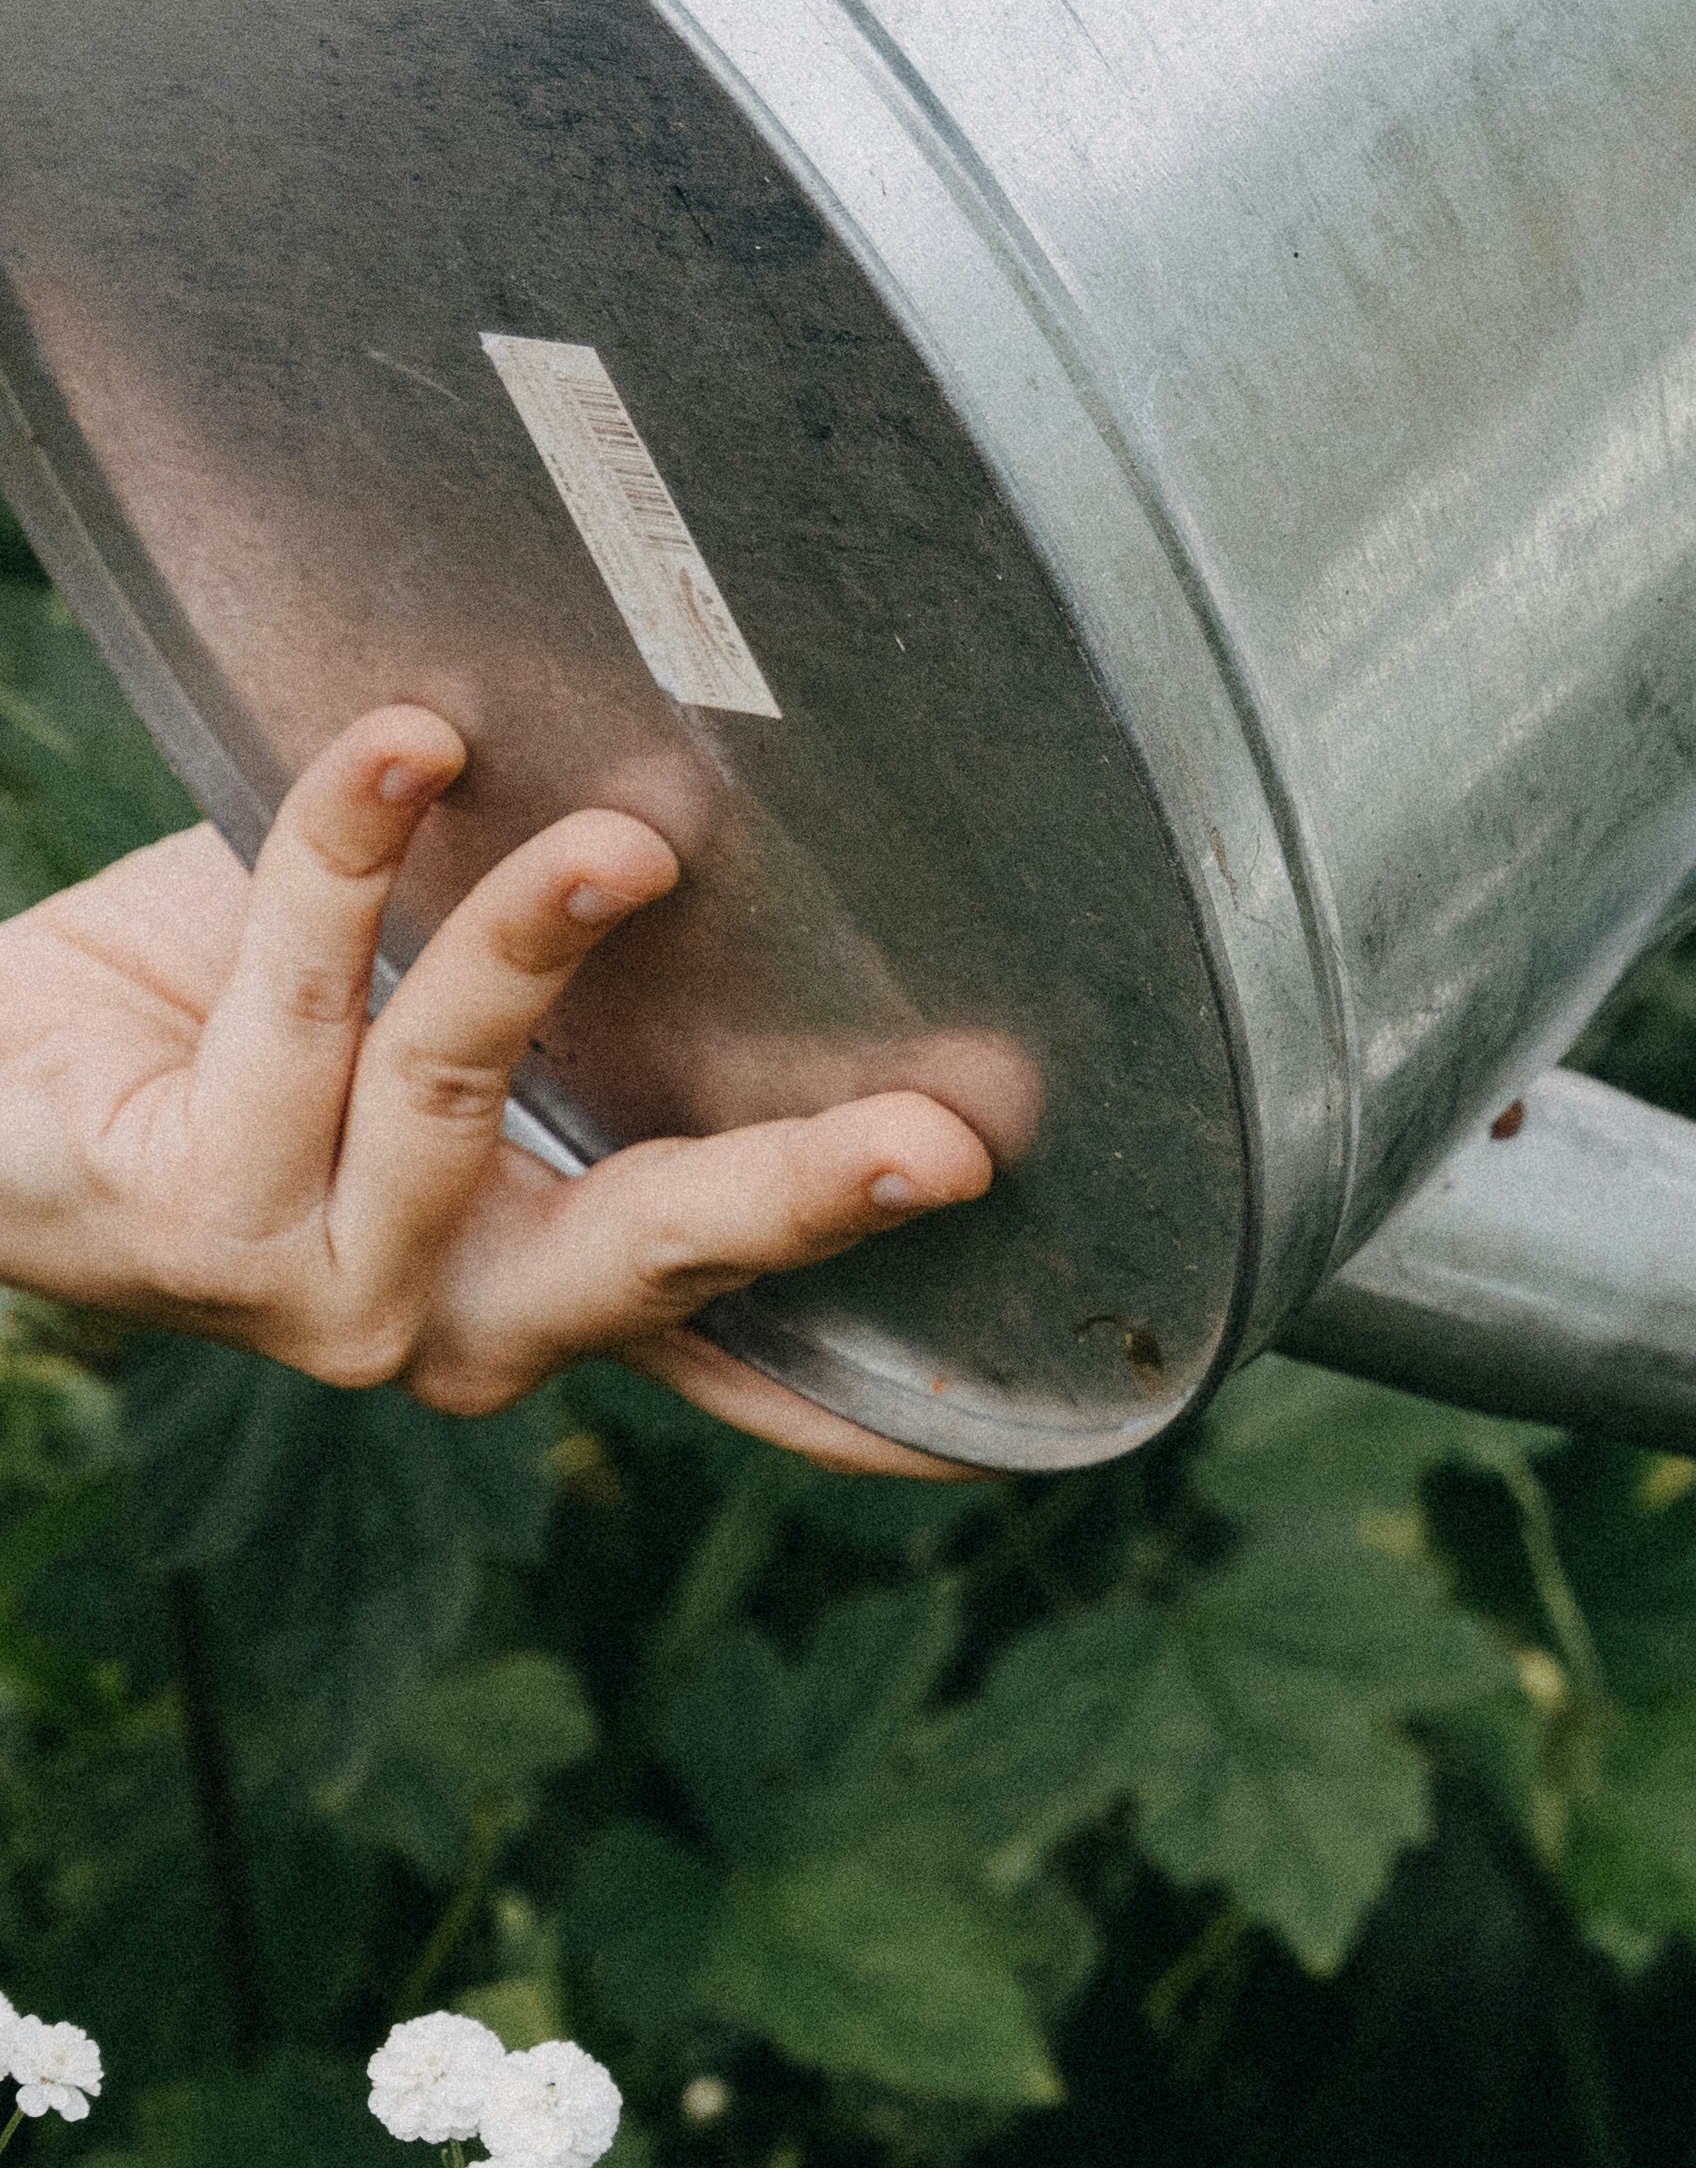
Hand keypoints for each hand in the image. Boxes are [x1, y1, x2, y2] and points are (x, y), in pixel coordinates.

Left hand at [0, 706, 996, 1473]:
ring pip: (463, 1082)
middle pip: (660, 1260)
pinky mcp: (195, 1224)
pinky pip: (305, 999)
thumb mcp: (433, 984)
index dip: (880, 1398)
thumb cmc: (228, 1009)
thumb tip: (747, 799)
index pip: (736, 1344)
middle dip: (808, 1198)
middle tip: (944, 1145)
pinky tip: (398, 749)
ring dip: (536, 935)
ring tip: (616, 837)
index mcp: (540, 1268)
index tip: (1029, 1419)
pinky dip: (352, 848)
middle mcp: (453, 1317)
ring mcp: (323, 1291)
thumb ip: (578, 958)